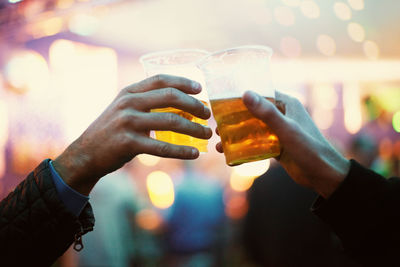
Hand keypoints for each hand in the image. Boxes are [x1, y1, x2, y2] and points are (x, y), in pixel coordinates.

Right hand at [53, 75, 211, 194]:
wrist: (85, 154)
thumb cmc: (111, 131)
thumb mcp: (124, 110)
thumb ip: (146, 103)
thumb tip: (181, 105)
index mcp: (129, 92)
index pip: (161, 80)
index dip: (183, 82)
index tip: (200, 88)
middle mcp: (128, 103)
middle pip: (170, 97)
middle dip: (194, 105)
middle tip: (207, 114)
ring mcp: (128, 122)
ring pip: (171, 121)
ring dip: (194, 129)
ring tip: (206, 134)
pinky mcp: (129, 144)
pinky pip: (163, 147)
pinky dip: (182, 151)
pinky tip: (194, 154)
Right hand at [216, 91, 349, 198]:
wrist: (324, 176)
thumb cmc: (309, 149)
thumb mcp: (286, 130)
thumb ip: (267, 113)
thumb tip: (245, 93)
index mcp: (287, 104)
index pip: (260, 94)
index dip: (241, 97)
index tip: (222, 102)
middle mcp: (282, 114)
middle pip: (253, 112)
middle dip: (234, 119)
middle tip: (218, 126)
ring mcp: (278, 131)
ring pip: (252, 129)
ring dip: (236, 135)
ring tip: (220, 143)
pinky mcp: (276, 146)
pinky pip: (256, 143)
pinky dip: (243, 147)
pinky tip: (230, 154)